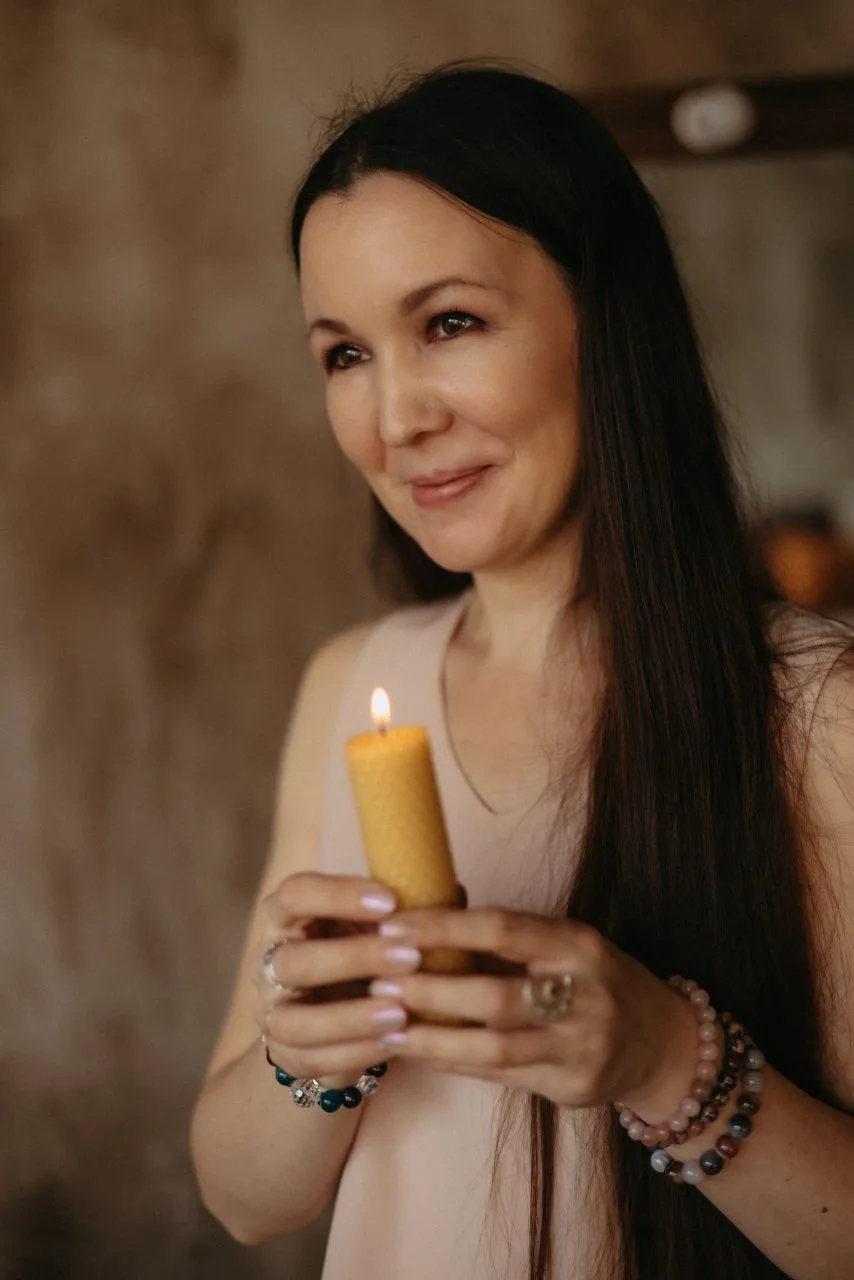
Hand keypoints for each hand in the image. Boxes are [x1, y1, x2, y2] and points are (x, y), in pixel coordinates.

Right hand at [253, 872, 425, 1081]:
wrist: (343, 1013)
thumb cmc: (366, 952)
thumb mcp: (379, 924)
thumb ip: (405, 908)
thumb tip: (453, 891)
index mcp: (286, 915)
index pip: (295, 893)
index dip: (338, 895)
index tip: (391, 901)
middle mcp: (268, 960)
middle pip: (293, 960)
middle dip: (354, 959)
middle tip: (410, 958)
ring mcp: (271, 1010)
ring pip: (292, 1020)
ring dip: (349, 1018)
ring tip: (401, 1014)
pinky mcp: (284, 1054)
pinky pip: (310, 1059)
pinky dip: (354, 1052)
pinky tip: (394, 1042)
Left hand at [366, 906, 697, 1112]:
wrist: (659, 1041)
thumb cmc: (591, 978)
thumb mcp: (561, 944)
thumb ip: (503, 938)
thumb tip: (423, 917)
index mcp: (577, 944)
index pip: (503, 929)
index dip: (445, 928)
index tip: (394, 926)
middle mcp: (585, 996)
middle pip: (496, 996)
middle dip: (431, 990)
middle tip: (377, 981)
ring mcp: (581, 1048)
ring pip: (494, 1048)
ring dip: (433, 1036)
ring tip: (385, 1026)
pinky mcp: (573, 1088)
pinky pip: (500, 1077)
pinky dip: (453, 1063)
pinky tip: (417, 1051)